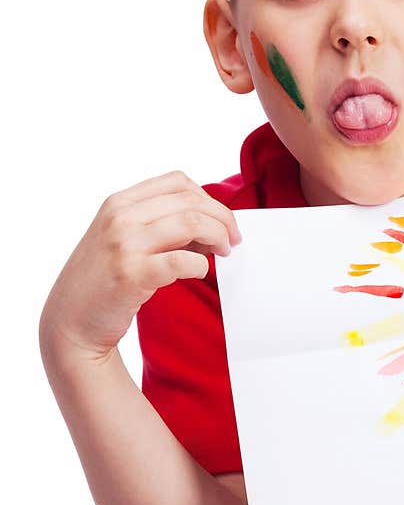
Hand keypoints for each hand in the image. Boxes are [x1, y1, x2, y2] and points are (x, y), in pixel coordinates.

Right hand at [39, 170, 241, 362]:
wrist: (69, 323)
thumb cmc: (104, 279)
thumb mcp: (124, 238)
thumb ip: (160, 224)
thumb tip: (212, 222)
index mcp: (119, 202)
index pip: (179, 181)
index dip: (209, 198)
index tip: (221, 220)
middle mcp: (120, 217)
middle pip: (192, 201)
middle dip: (223, 219)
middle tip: (233, 239)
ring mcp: (124, 245)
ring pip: (192, 223)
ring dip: (219, 237)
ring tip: (223, 252)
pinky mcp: (131, 275)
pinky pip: (182, 261)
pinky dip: (200, 265)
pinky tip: (200, 271)